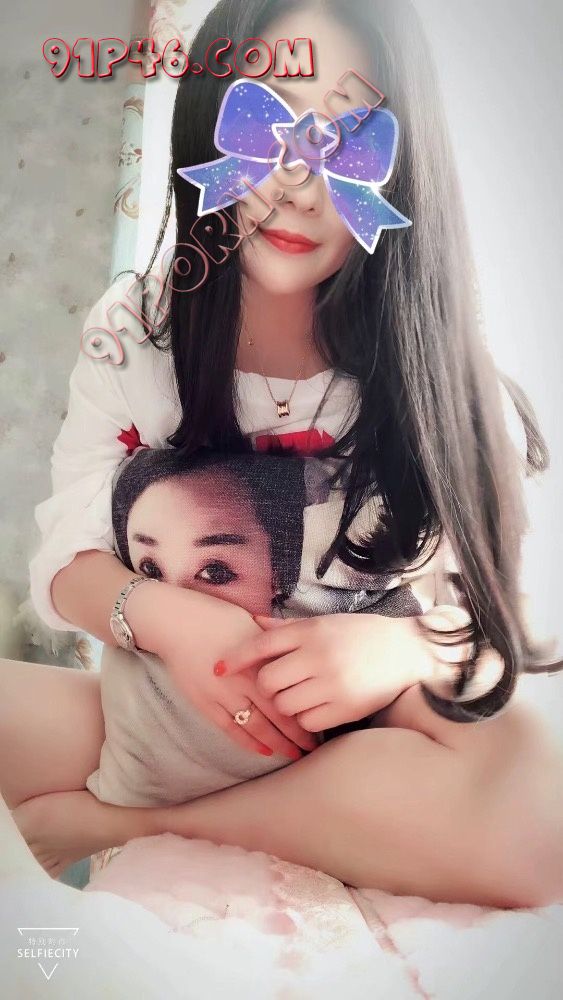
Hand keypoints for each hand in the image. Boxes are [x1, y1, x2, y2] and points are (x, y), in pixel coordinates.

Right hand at [126, 581, 317, 758]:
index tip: (320, 722)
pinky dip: (248, 741)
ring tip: (293, 754)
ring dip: (276, 743)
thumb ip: (273, 644)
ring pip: (255, 726)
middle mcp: (243, 681)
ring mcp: (222, 695)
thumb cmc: (216, 617)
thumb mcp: (251, 625)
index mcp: (258, 660)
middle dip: (296, 734)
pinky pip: (229, 728)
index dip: (304, 711)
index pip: (288, 693)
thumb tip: (297, 654)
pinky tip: (264, 751)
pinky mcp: (204, 703)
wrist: (175, 623)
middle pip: (276, 714)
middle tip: (312, 746)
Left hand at [212, 612, 435, 731]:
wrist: (407, 650)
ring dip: (286, 705)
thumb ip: (287, 628)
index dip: (235, 659)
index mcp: (311, 631)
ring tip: (300, 696)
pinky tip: (316, 708)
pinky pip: (307, 721)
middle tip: (276, 687)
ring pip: (285, 705)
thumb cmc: (360, 634)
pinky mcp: (346, 707)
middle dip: (266, 688)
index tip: (216, 669)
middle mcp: (319, 655)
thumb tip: (252, 622)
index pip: (261, 645)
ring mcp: (332, 683)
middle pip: (268, 681)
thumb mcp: (323, 623)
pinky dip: (306, 719)